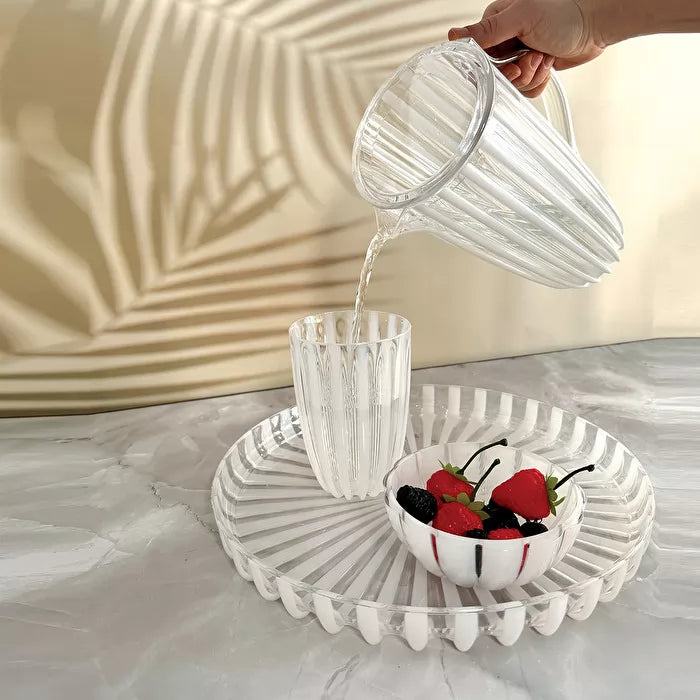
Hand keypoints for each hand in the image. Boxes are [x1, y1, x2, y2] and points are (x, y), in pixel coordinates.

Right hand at [448, 0, 604, 96]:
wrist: (596, 22)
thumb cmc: (564, 11)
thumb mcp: (520, 18)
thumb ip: (485, 32)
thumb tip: (452, 36)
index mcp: (495, 24)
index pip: (477, 57)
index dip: (492, 69)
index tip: (511, 64)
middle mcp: (504, 40)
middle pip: (494, 75)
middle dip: (516, 73)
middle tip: (532, 59)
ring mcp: (519, 55)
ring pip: (511, 84)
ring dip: (531, 76)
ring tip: (545, 57)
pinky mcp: (533, 69)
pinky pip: (525, 89)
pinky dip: (538, 82)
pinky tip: (549, 65)